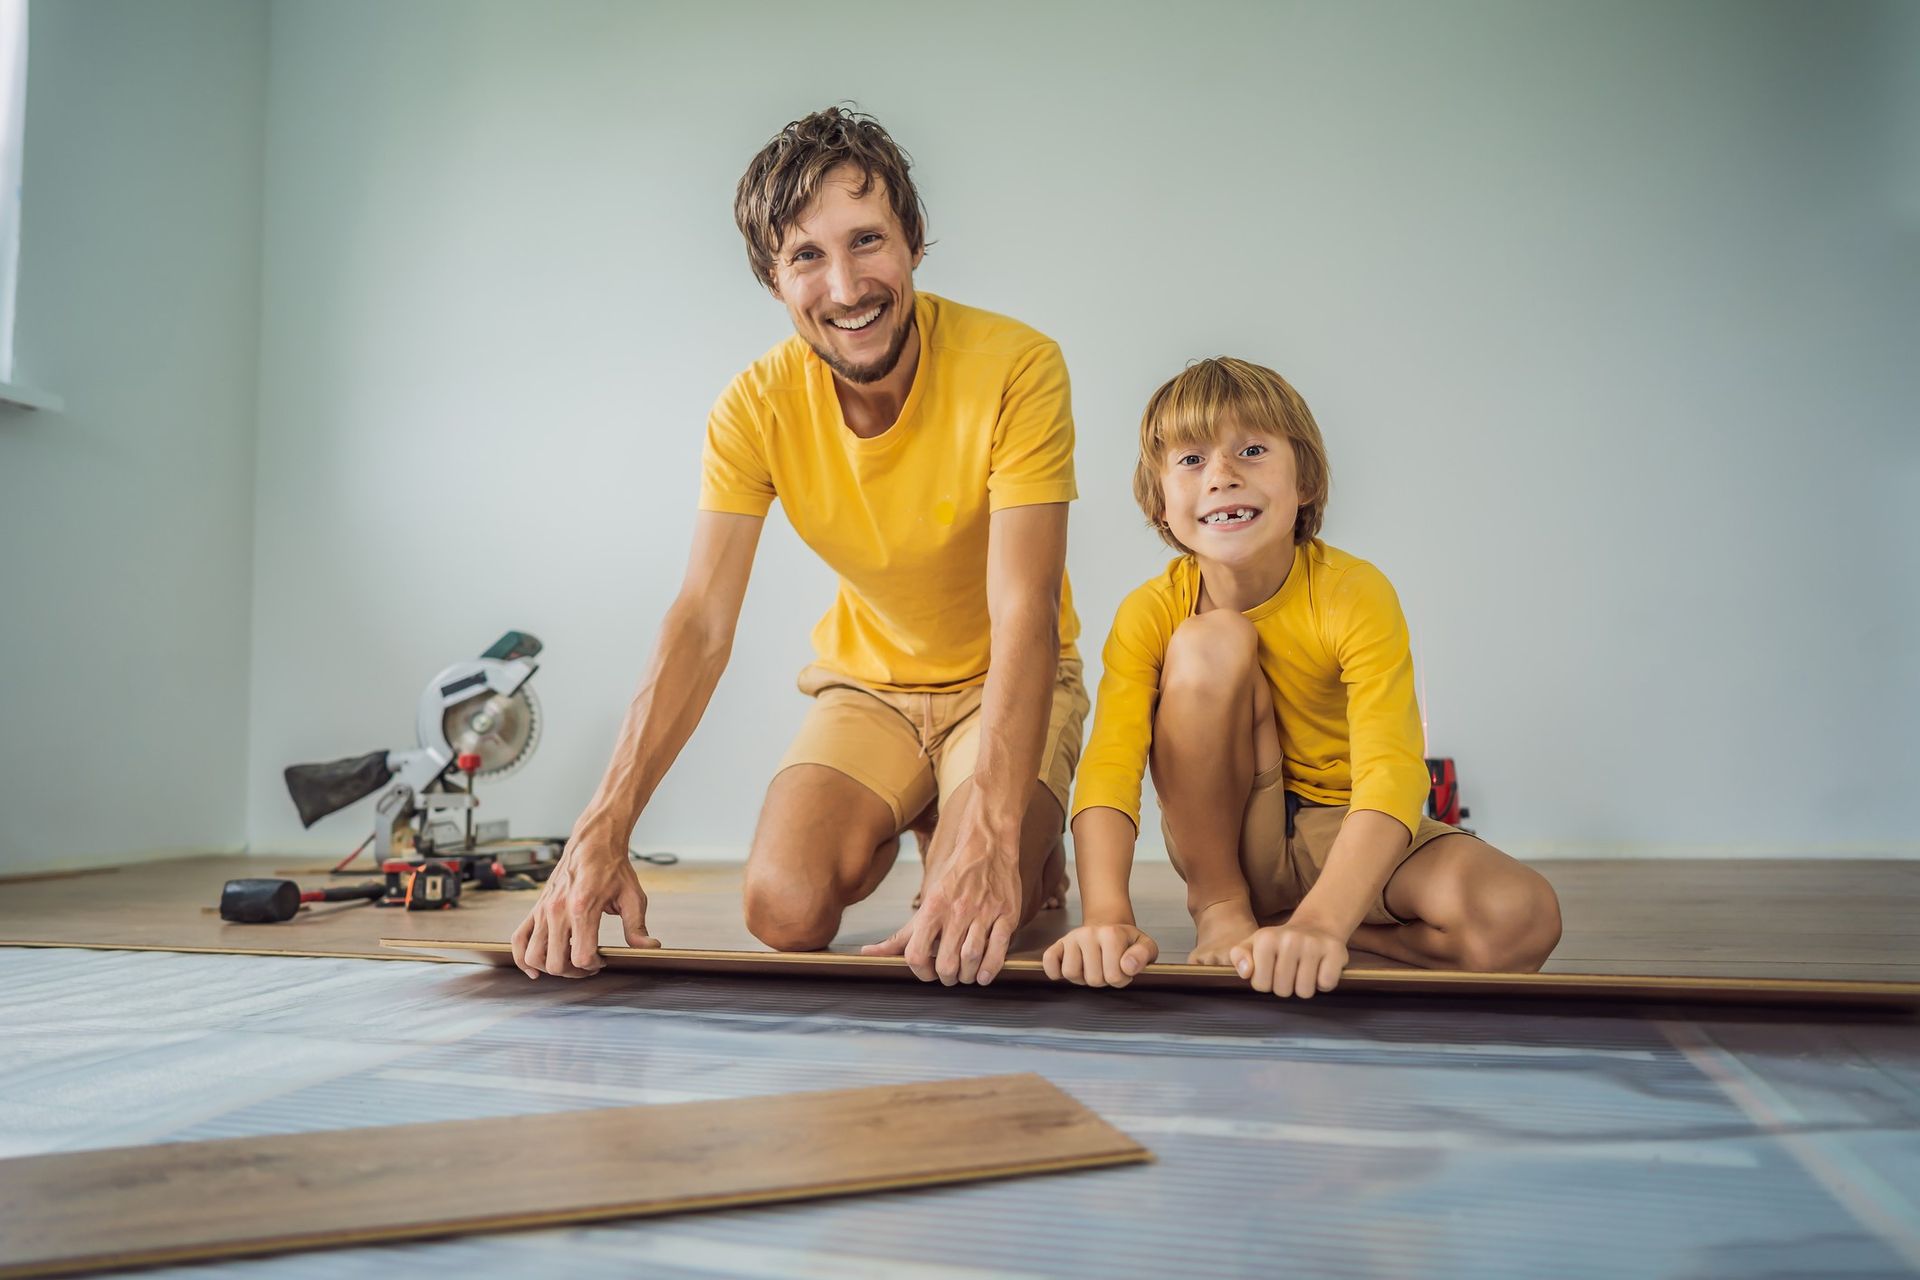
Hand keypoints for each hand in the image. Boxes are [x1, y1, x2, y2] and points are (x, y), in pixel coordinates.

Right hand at [510, 828, 659, 978]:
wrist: (593, 843)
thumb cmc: (613, 868)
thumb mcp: (633, 897)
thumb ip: (637, 927)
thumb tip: (650, 948)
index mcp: (582, 908)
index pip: (580, 956)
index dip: (593, 966)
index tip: (602, 960)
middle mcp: (558, 911)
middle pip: (555, 962)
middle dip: (573, 972)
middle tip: (587, 965)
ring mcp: (543, 910)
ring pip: (534, 956)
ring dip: (551, 968)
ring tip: (568, 961)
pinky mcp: (535, 908)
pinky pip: (518, 940)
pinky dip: (521, 958)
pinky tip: (535, 968)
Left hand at [861, 803, 1020, 985]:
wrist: (987, 846)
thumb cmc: (955, 877)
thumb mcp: (926, 903)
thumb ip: (901, 934)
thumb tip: (868, 953)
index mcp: (933, 907)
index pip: (916, 954)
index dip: (921, 972)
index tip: (928, 972)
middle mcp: (956, 910)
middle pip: (946, 962)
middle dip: (947, 977)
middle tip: (950, 976)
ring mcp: (983, 912)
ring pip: (971, 957)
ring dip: (967, 975)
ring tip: (966, 974)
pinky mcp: (1006, 914)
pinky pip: (998, 949)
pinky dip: (990, 968)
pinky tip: (983, 974)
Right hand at [1042, 921, 1157, 987]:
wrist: (1109, 927)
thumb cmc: (1127, 942)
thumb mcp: (1145, 946)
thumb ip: (1143, 956)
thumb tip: (1127, 966)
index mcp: (1112, 934)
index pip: (1115, 977)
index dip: (1122, 979)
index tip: (1124, 968)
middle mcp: (1088, 933)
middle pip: (1092, 979)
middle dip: (1102, 980)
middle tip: (1107, 967)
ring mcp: (1071, 938)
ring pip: (1070, 973)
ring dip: (1082, 977)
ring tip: (1092, 967)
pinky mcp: (1057, 944)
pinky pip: (1049, 962)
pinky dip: (1055, 971)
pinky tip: (1070, 967)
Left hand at [1229, 922, 1347, 998]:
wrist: (1316, 926)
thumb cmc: (1281, 942)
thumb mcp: (1254, 944)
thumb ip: (1240, 956)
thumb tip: (1246, 972)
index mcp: (1266, 938)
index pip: (1260, 984)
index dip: (1266, 983)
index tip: (1272, 971)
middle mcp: (1289, 939)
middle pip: (1282, 990)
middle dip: (1286, 987)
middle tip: (1290, 971)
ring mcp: (1313, 944)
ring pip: (1304, 991)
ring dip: (1305, 987)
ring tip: (1304, 970)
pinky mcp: (1335, 951)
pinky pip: (1326, 984)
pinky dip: (1324, 983)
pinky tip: (1319, 969)